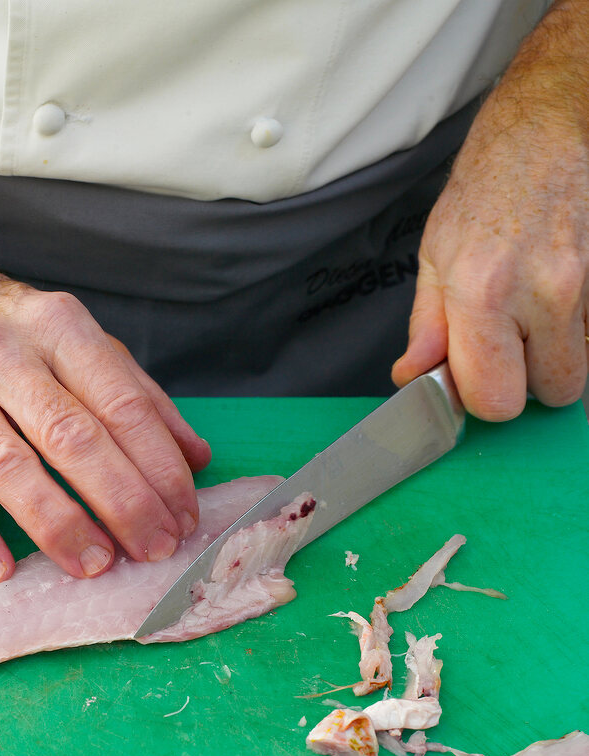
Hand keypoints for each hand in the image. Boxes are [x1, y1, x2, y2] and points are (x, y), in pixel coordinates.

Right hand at [0, 102, 208, 584]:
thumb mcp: (72, 338)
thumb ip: (135, 393)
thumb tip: (195, 457)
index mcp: (58, 327)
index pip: (122, 405)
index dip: (160, 467)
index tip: (184, 515)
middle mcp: (4, 352)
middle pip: (74, 437)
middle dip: (123, 501)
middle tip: (155, 549)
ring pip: (10, 464)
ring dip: (59, 523)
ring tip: (95, 564)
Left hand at [392, 1, 588, 418]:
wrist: (548, 124)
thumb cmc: (488, 185)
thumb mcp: (436, 255)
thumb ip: (428, 327)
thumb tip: (414, 377)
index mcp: (484, 292)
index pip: (495, 400)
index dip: (485, 398)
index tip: (477, 376)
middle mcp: (543, 292)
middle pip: (551, 393)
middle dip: (528, 381)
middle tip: (509, 346)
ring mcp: (584, 285)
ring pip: (579, 368)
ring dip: (554, 356)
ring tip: (531, 313)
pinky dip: (573, 328)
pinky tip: (553, 293)